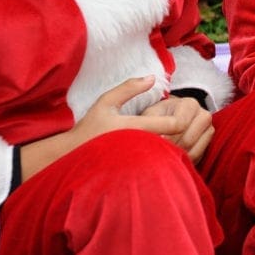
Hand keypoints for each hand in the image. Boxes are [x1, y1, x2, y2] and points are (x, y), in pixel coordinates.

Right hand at [20, 76, 186, 180]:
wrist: (71, 158)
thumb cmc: (90, 128)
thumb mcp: (106, 102)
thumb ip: (129, 87)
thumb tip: (153, 78)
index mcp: (136, 127)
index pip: (174, 124)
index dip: (181, 119)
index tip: (178, 116)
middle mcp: (140, 147)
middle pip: (178, 142)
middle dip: (183, 136)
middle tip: (182, 130)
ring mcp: (139, 165)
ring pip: (171, 158)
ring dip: (175, 150)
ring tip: (169, 143)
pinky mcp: (137, 177)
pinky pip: (161, 170)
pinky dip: (165, 163)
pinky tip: (157, 158)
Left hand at [141, 95, 213, 162]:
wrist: (166, 120)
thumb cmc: (156, 117)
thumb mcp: (150, 116)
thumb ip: (153, 124)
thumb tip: (159, 139)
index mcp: (190, 104)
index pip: (180, 124)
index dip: (166, 136)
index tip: (155, 140)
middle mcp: (204, 115)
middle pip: (188, 140)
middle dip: (171, 148)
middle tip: (158, 151)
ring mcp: (209, 130)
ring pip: (194, 151)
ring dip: (178, 156)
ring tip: (164, 154)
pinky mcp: (208, 144)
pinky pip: (197, 158)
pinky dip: (184, 161)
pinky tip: (174, 157)